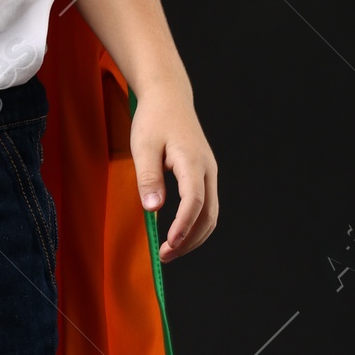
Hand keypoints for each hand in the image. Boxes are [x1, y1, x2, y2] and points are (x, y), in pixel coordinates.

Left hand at [131, 85, 218, 262]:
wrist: (169, 98)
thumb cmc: (154, 120)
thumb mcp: (143, 146)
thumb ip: (148, 177)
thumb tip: (153, 209)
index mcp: (192, 160)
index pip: (194, 200)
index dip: (183, 226)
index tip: (168, 243)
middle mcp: (207, 170)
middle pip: (208, 214)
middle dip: (189, 240)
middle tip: (164, 256)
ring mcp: (208, 174)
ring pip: (210, 215)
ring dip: (193, 237)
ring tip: (169, 251)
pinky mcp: (204, 177)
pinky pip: (206, 207)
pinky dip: (194, 226)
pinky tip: (176, 234)